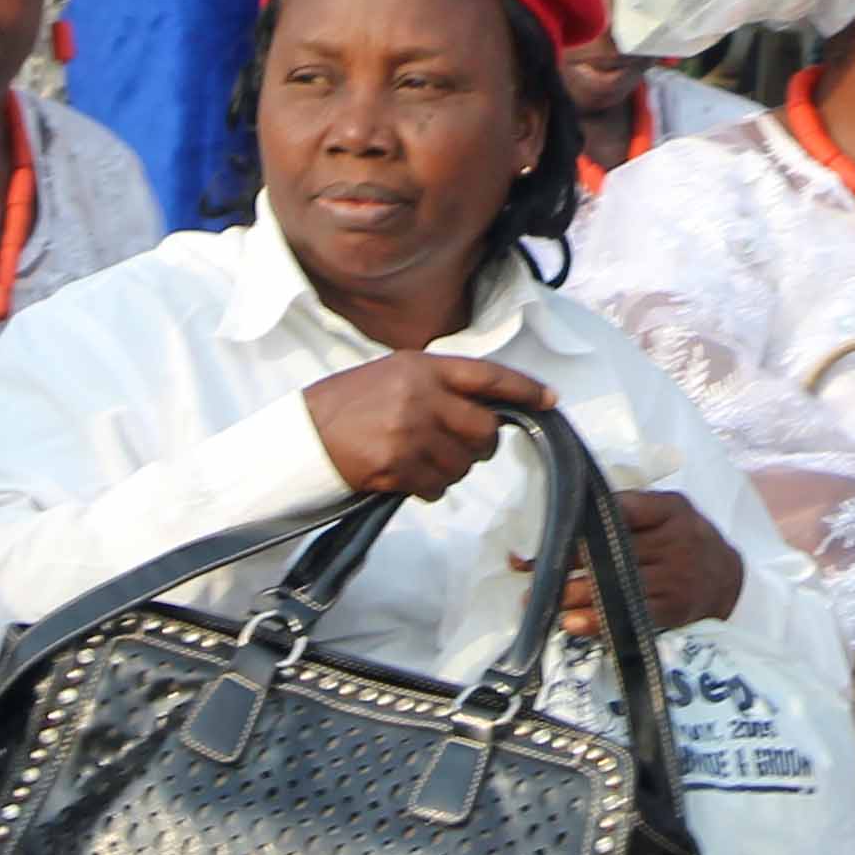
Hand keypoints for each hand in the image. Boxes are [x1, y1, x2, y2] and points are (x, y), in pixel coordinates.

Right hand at [304, 350, 554, 500]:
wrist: (304, 435)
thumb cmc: (350, 404)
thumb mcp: (395, 375)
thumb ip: (438, 385)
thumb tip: (485, 409)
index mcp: (423, 366)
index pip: (487, 376)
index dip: (523, 389)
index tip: (550, 400)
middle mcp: (421, 395)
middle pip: (485, 428)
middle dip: (481, 444)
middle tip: (461, 447)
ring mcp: (410, 430)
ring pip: (463, 463)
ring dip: (451, 470)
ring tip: (421, 460)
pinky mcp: (398, 465)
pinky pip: (438, 487)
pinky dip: (430, 488)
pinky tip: (408, 477)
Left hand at [538, 487, 743, 638]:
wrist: (731, 581)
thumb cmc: (690, 540)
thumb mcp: (672, 511)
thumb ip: (633, 508)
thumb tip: (575, 512)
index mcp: (669, 509)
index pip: (620, 508)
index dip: (580, 520)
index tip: (547, 530)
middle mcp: (673, 541)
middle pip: (611, 549)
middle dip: (566, 562)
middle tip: (530, 571)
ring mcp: (673, 577)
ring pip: (617, 584)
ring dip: (574, 595)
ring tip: (541, 600)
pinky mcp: (672, 608)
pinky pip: (631, 614)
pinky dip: (600, 621)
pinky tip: (574, 623)